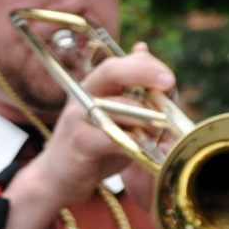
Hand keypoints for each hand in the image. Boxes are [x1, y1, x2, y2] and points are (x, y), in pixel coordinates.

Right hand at [8, 44, 179, 216]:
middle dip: (144, 73)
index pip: (120, 63)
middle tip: (169, 84)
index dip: (147, 66)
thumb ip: (131, 87)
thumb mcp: (114, 115)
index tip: (170, 80)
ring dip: (147, 119)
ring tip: (162, 134)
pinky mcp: (79, 141)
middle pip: (112, 71)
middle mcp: (83, 95)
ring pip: (118, 107)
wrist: (58, 179)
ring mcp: (78, 117)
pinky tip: (148, 151)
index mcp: (94, 86)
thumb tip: (143, 48)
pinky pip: (112, 137)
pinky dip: (135, 144)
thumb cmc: (93, 147)